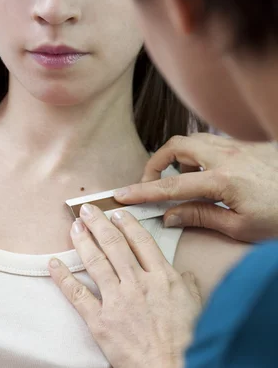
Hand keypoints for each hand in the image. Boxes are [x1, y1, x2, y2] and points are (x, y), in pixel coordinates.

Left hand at [49, 205, 201, 367]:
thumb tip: (183, 272)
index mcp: (162, 278)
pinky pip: (77, 294)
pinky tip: (53, 263)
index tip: (117, 212)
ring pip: (95, 262)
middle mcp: (138, 283)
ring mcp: (117, 300)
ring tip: (74, 226)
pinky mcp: (100, 320)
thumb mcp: (198, 308)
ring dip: (82, 241)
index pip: (141, 241)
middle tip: (87, 210)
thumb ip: (188, 285)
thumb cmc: (187, 345)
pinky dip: (63, 277)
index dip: (127, 224)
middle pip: (114, 245)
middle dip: (99, 223)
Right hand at [114, 134, 277, 242]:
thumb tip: (170, 216)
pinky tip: (206, 178)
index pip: (171, 185)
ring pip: (194, 140)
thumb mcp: (241, 227)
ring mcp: (238, 146)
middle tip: (152, 185)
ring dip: (178, 157)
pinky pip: (212, 143)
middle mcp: (227, 155)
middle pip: (176, 146)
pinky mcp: (247, 146)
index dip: (142, 191)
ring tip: (179, 182)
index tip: (121, 195)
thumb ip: (201, 217)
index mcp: (223, 180)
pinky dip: (198, 157)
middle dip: (157, 163)